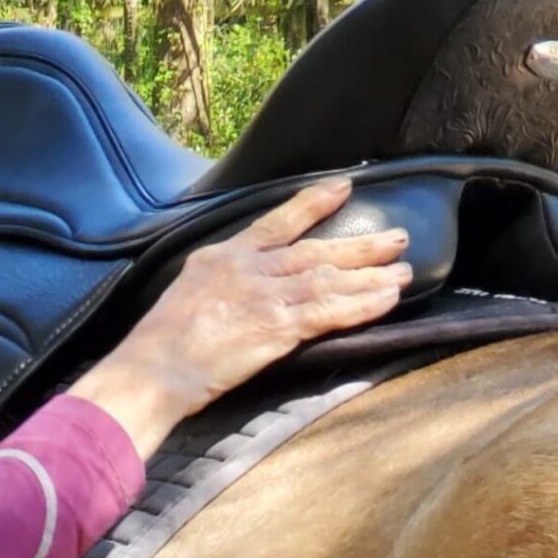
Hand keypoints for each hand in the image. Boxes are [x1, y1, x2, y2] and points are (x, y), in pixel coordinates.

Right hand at [69, 178, 410, 457]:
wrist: (153, 369)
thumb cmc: (159, 345)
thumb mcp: (183, 296)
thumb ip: (216, 286)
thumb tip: (238, 293)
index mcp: (222, 258)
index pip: (275, 223)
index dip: (312, 205)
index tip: (342, 188)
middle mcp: (248, 269)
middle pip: (315, 250)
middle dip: (360, 244)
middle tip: (396, 238)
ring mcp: (264, 295)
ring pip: (330, 278)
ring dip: (371, 275)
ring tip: (403, 272)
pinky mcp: (277, 326)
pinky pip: (330, 311)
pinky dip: (362, 304)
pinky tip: (386, 299)